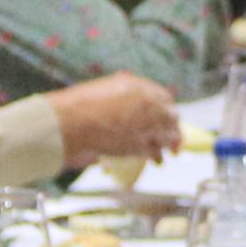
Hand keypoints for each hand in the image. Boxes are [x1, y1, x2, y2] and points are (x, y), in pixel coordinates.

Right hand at [48, 73, 181, 166]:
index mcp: (140, 87)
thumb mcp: (107, 88)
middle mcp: (148, 105)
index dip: (166, 108)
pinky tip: (156, 160)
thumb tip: (131, 98)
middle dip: (172, 126)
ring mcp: (146, 125)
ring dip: (170, 143)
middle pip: (171, 117)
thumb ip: (125, 92)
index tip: (166, 115)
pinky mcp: (139, 145)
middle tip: (172, 135)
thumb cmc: (82, 103)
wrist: (72, 121)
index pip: (164, 97)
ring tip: (171, 151)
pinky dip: (156, 156)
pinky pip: (154, 151)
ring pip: (168, 135)